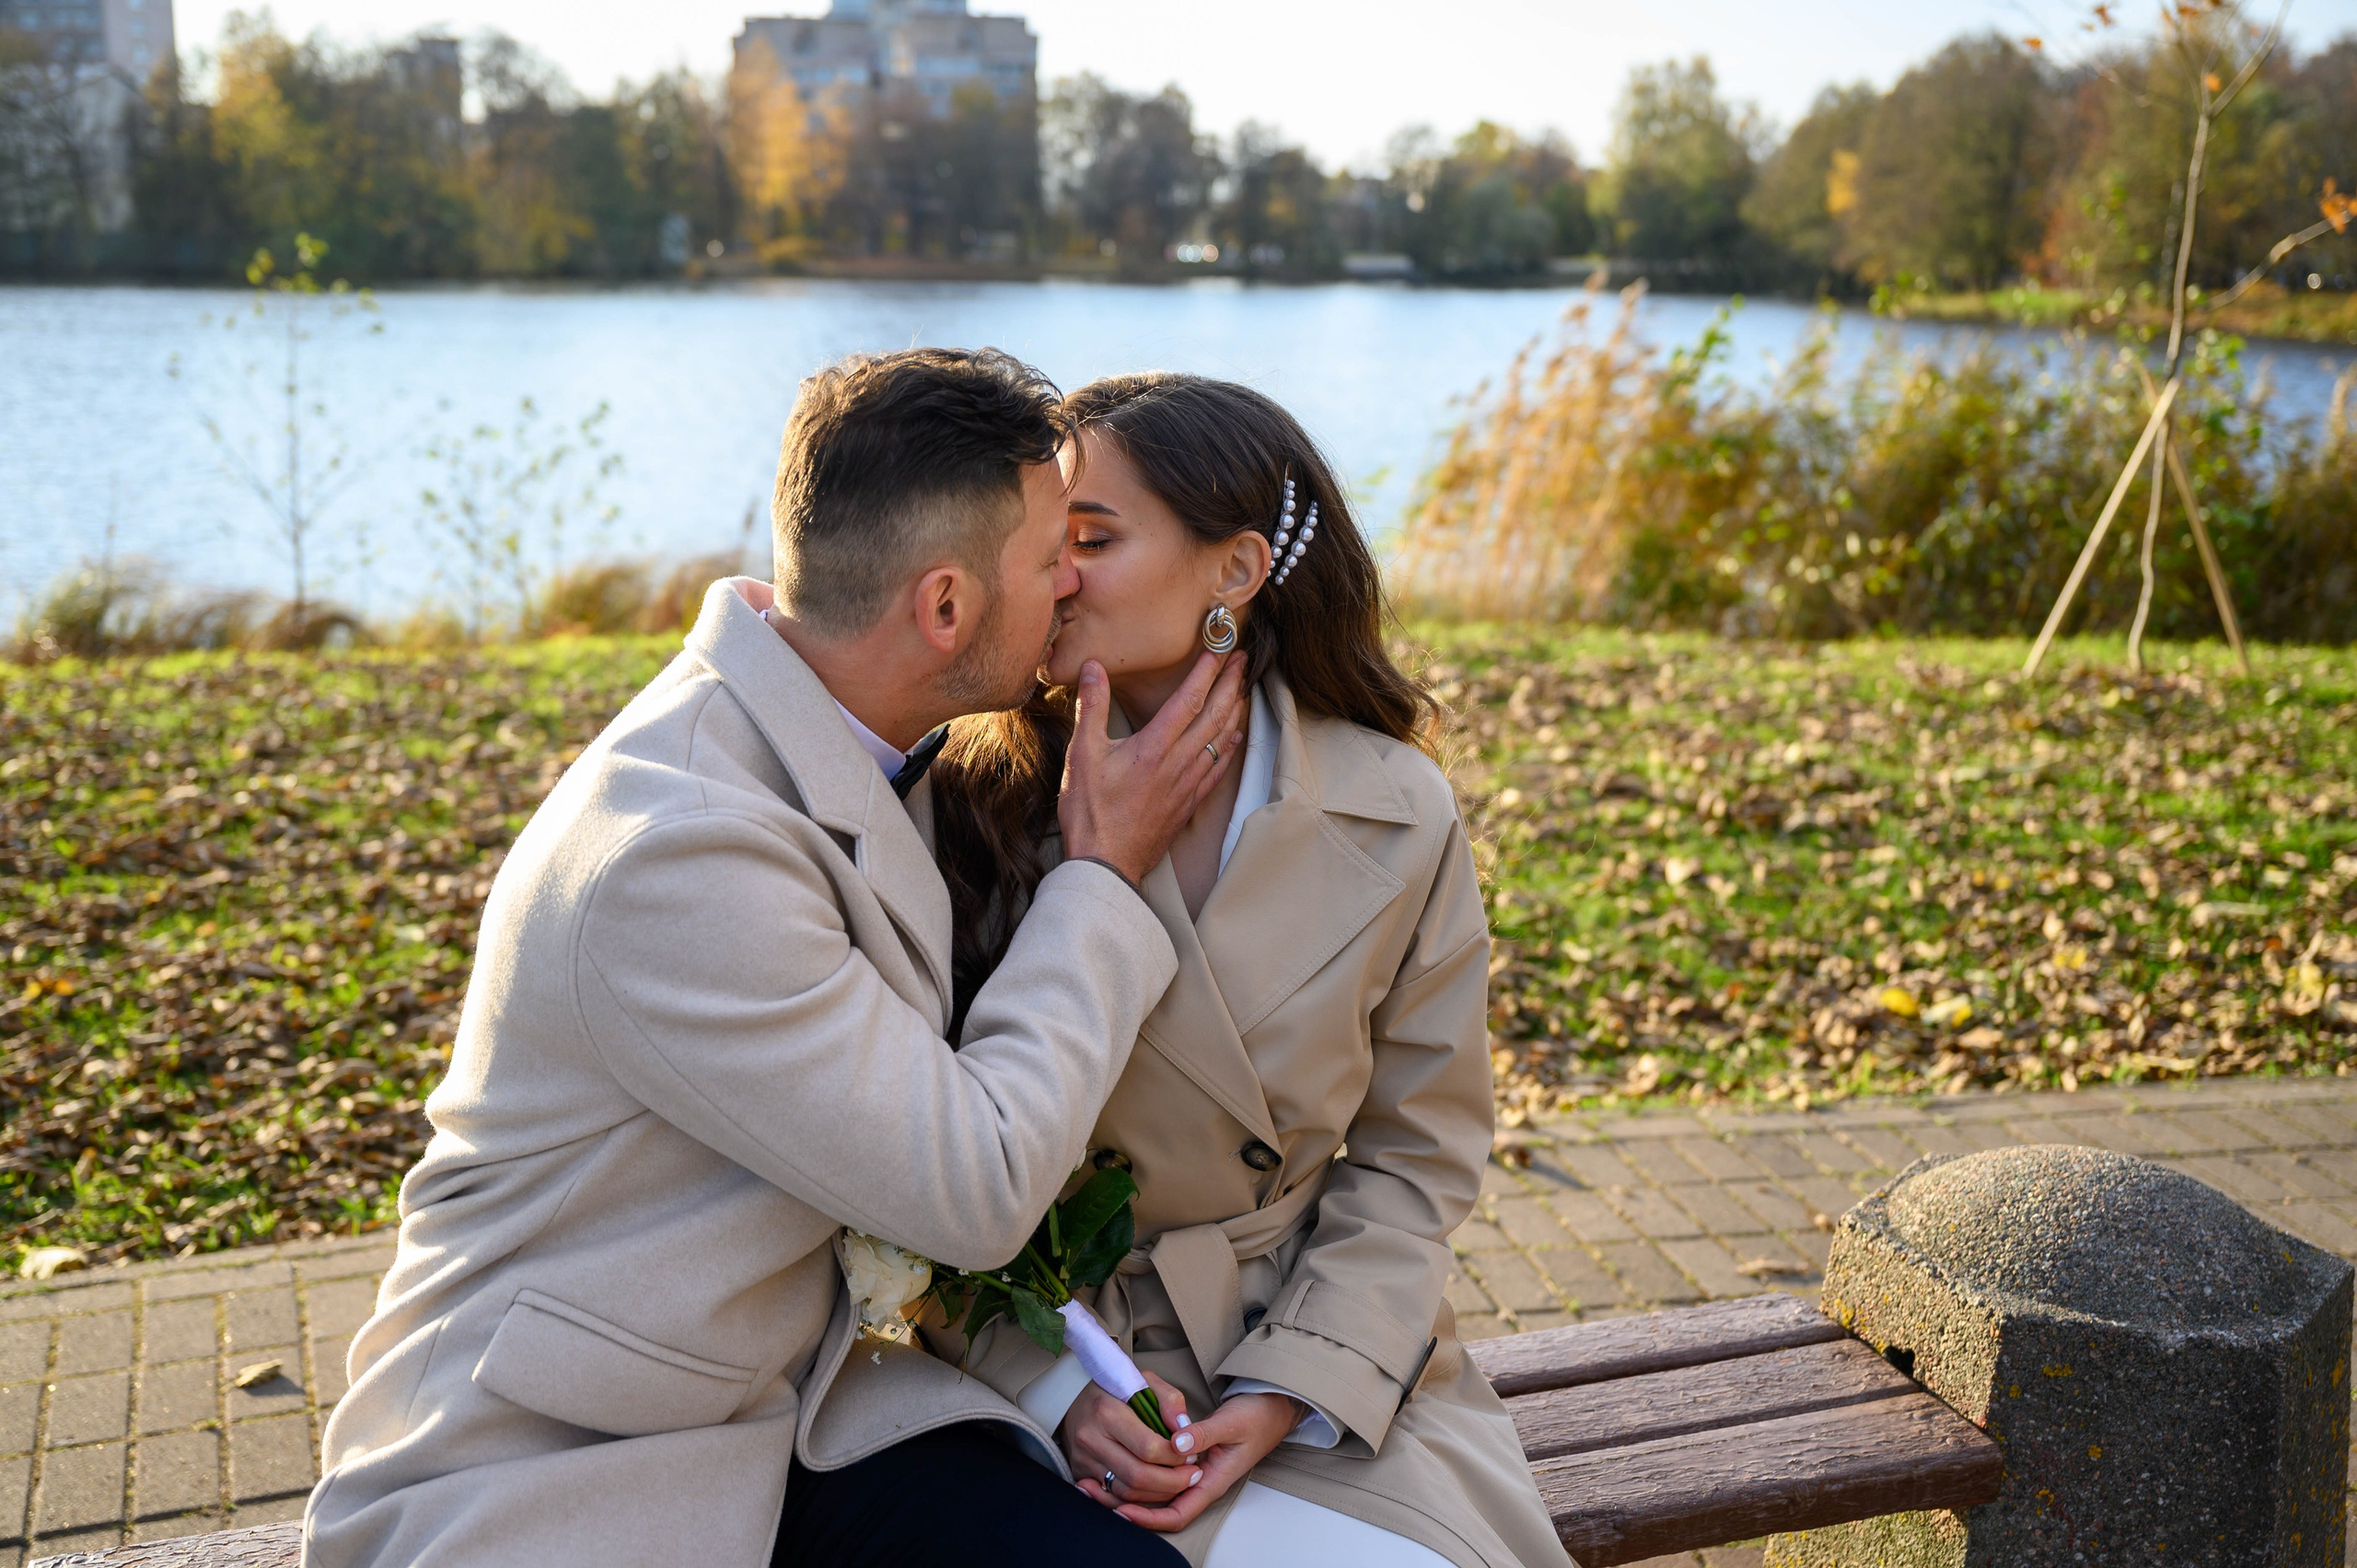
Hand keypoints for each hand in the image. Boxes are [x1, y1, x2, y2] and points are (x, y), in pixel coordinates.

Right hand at [1057, 652, 1246, 885]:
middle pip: (1213, 715)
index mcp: (1154, 747)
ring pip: (1221, 740)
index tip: (1219, 650)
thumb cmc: (1090, 812)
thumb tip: (1094, 667)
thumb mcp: (1082, 754)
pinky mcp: (1189, 803)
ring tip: (1244, 688)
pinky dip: (1231, 748)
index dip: (1206, 671)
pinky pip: (1218, 769)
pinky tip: (1237, 737)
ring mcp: (1187, 784)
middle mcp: (1178, 763)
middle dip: (1230, 683)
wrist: (1106, 864)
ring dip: (1235, 710)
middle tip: (1242, 659)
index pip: (1188, 699)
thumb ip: (1092, 707)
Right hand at [1061, 1372, 1198, 1511]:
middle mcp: (1091, 1439)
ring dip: (1158, 1494)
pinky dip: (1138, 1500)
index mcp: (1107, 1412)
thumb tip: (1185, 1429)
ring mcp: (1084, 1460)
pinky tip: (1156, 1491)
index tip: (1191, 1455)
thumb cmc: (1115, 1389)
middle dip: (1172, 1481)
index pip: (1148, 1448)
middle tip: (1192, 1476)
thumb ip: (1169, 1399)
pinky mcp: (1081, 1474)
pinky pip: (1114, 1498)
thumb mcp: (1143, 1380)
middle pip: (1137, 1476)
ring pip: (1126, 1492)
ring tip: (1179, 1483)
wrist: (1074, 1399)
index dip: (1175, 1457)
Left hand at [1085, 1390, 1299, 1533]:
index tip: (1120, 1510)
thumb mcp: (1232, 1422)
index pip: (1177, 1514)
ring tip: (1092, 1483)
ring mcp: (1193, 1474)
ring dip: (1124, 1492)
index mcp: (1212, 1481)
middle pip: (1159, 1510)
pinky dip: (1135, 1474)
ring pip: (1155, 1495)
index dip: (1148, 1518)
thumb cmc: (1256, 1417)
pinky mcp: (1186, 1461)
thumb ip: (1204, 1433)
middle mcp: (1200, 1483)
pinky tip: (1114, 1464)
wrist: (1272, 1407)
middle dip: (1126, 1507)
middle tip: (1092, 1494)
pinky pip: (1157, 1477)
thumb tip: (1176, 1445)